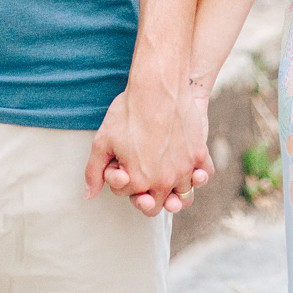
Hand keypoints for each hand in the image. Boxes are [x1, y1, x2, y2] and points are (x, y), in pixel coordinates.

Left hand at [86, 78, 210, 215]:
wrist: (157, 88)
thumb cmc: (128, 114)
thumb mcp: (102, 142)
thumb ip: (94, 172)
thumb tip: (88, 195)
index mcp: (138, 182)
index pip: (129, 195)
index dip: (122, 180)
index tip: (121, 163)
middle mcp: (164, 182)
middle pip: (159, 204)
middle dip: (148, 194)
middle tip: (143, 173)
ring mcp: (185, 170)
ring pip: (184, 196)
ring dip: (175, 190)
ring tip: (165, 173)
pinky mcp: (199, 156)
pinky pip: (204, 175)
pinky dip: (198, 175)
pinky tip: (188, 165)